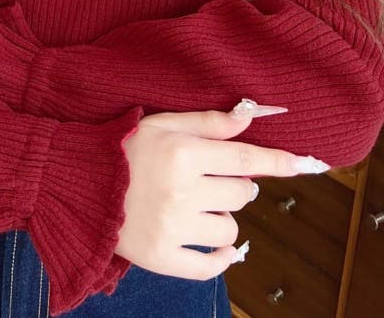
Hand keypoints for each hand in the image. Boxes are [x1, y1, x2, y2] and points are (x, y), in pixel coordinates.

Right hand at [116, 106, 328, 280]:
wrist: (79, 185)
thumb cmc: (125, 149)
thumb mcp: (163, 125)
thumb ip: (208, 122)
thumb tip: (249, 117)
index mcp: (183, 153)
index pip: (246, 158)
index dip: (278, 161)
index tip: (304, 164)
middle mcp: (182, 191)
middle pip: (241, 193)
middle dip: (237, 185)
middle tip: (214, 179)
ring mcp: (173, 227)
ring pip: (229, 227)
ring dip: (222, 217)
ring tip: (197, 205)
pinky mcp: (162, 257)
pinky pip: (210, 266)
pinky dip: (221, 257)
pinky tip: (219, 246)